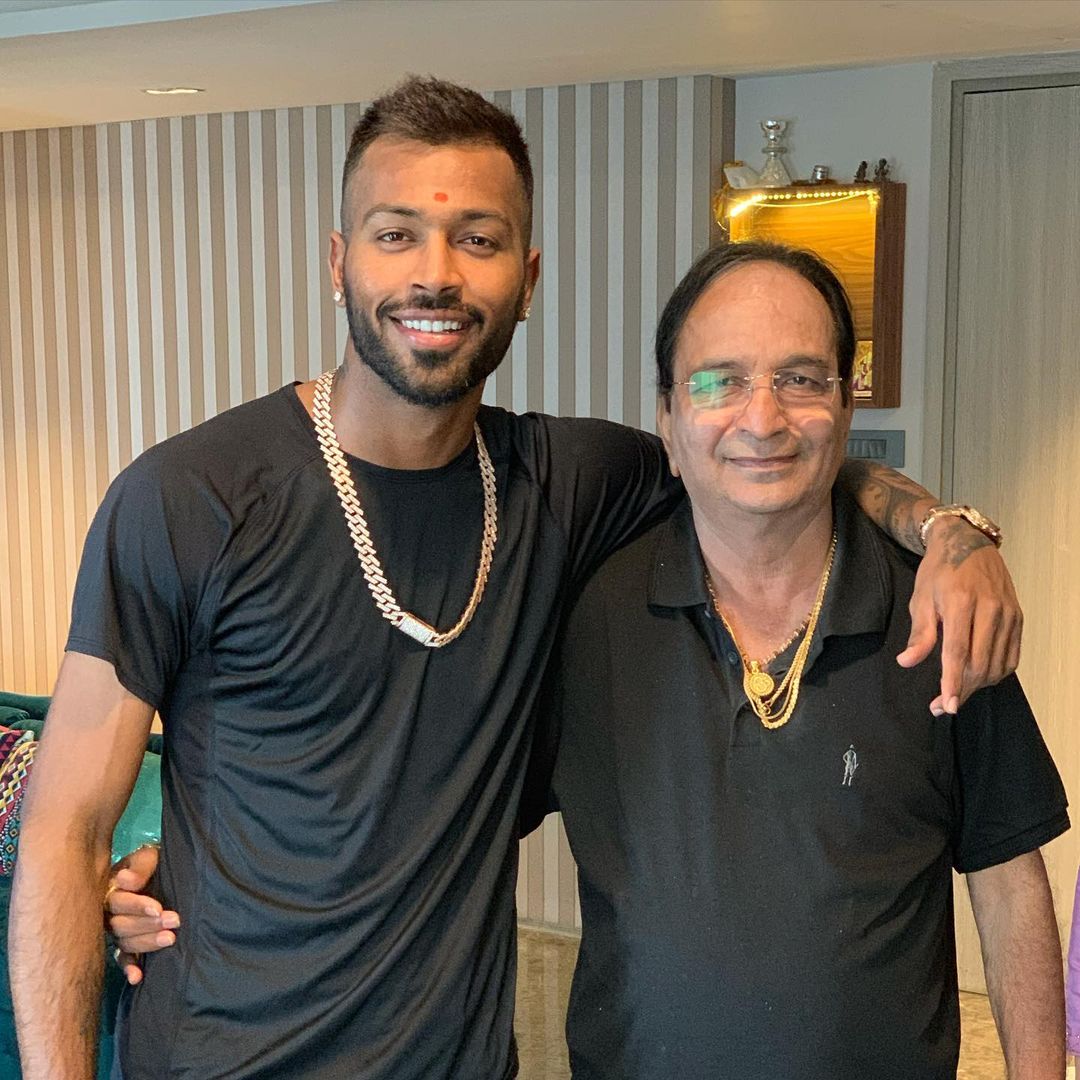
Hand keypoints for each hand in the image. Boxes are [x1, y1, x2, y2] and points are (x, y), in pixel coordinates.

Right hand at [105, 844, 177, 985]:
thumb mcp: (149, 856)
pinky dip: (129, 967)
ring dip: (147, 942)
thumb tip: (124, 881)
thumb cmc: (156, 861)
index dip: (137, 906)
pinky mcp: (127, 943)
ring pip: (125, 942)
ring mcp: (118, 929)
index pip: (118, 901)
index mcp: (111, 888)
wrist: (167, 868)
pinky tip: (137, 977)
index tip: (158, 908)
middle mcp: (110, 912)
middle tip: (174, 921)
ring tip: (170, 938)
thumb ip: (139, 867)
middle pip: (120, 925)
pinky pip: (122, 958)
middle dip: (148, 924)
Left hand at [897, 518, 1021, 714]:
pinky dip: (996, 673)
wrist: (968, 543)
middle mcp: (990, 608)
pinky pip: (1011, 656)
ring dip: (977, 685)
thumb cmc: (938, 571)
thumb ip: (919, 633)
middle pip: (979, 663)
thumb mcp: (920, 598)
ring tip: (956, 692)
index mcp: (960, 602)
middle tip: (942, 705)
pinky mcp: (1018, 617)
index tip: (946, 705)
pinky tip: (979, 678)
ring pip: (997, 664)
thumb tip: (907, 662)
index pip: (958, 651)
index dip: (952, 681)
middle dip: (961, 689)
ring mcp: (1008, 613)